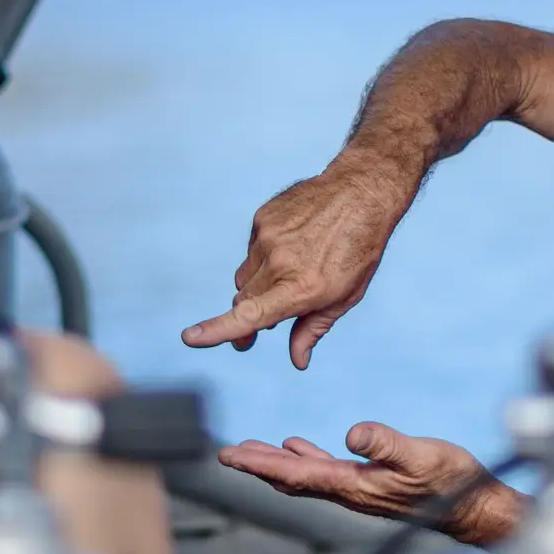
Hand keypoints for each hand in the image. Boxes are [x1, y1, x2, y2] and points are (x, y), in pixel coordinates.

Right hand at [182, 154, 413, 368]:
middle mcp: (280, 263)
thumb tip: (297, 361)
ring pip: (246, 277)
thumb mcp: (345, 296)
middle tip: (254, 336)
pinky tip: (293, 246)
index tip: (190, 338)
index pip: (250, 314)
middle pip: (244, 302)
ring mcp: (268, 238)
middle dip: (246, 319)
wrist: (362, 192)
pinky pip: (252, 250)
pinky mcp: (262, 219)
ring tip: (292, 272)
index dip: (217, 330)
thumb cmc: (359, 250)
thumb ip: (314, 329)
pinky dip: (265, 257)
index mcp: (302, 288)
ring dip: (259, 286)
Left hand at [218, 421, 523, 545]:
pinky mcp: (370, 483)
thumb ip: (387, 444)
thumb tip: (354, 433)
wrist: (473, 506)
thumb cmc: (451, 482)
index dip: (260, 463)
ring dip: (275, 463)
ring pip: (305, 475)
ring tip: (250, 451)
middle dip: (257, 465)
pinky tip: (298, 446)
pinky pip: (326, 471)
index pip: (296, 473)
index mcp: (354, 485)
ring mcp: (359, 489)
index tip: (230, 455)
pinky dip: (305, 457)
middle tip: (227, 454)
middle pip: (292, 477)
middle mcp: (350, 491)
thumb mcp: (421, 455)